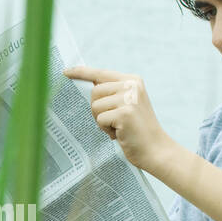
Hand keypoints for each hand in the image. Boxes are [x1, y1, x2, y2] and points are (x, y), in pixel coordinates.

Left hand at [62, 65, 179, 174]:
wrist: (156, 149)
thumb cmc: (137, 130)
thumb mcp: (128, 104)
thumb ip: (112, 93)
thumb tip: (90, 85)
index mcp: (132, 80)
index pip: (101, 73)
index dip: (81, 72)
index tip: (66, 72)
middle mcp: (131, 86)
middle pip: (95, 91)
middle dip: (97, 109)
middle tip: (112, 121)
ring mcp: (128, 99)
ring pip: (95, 106)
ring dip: (102, 120)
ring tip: (118, 127)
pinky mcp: (124, 113)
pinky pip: (100, 119)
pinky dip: (106, 130)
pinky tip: (120, 133)